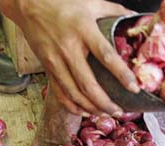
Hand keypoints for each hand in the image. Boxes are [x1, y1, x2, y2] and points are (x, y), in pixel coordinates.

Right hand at [0, 0, 139, 115]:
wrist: (28, 4)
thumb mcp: (91, 3)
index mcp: (84, 31)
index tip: (134, 88)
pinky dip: (72, 106)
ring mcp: (56, 60)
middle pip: (88, 84)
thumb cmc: (62, 3)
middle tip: (120, 112)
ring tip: (106, 114)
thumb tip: (135, 17)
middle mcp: (69, 48)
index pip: (106, 56)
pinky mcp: (47, 68)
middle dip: (105, 102)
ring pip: (74, 92)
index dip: (121, 74)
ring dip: (91, 108)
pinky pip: (60, 92)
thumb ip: (114, 10)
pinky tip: (85, 112)